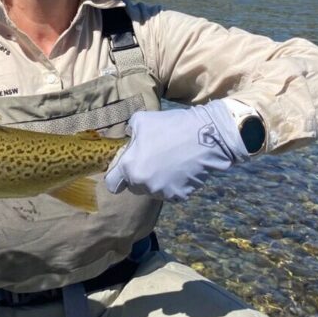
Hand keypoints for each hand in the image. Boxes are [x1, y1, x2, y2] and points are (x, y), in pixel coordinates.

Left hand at [104, 101, 249, 200]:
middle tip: (151, 158)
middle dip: (138, 175)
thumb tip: (129, 138)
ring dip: (155, 180)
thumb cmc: (170, 126)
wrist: (205, 136)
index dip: (116, 176)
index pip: (112, 184)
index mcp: (130, 168)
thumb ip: (129, 133)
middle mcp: (143, 184)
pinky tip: (180, 168)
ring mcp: (162, 192)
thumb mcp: (140, 121)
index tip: (124, 169)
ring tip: (168, 161)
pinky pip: (170, 192)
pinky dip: (173, 183)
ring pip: (152, 190)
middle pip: (134, 186)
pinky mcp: (179, 196)